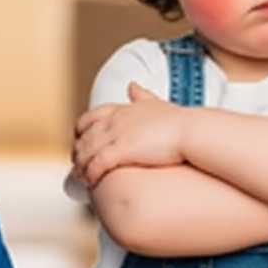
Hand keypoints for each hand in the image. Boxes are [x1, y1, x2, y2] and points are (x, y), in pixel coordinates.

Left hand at [72, 82, 186, 185]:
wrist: (191, 131)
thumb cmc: (179, 122)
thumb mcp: (156, 103)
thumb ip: (142, 96)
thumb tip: (132, 85)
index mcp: (123, 109)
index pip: (90, 116)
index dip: (81, 130)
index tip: (79, 140)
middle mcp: (116, 120)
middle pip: (85, 136)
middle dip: (78, 151)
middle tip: (75, 164)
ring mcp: (117, 134)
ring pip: (87, 151)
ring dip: (81, 165)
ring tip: (79, 178)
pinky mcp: (121, 150)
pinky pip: (98, 164)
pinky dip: (91, 174)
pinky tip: (91, 182)